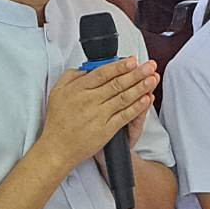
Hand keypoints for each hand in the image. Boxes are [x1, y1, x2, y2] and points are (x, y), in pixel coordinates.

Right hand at [40, 58, 159, 172]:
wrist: (57, 148)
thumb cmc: (57, 121)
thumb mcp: (57, 92)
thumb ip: (71, 77)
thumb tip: (86, 69)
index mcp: (79, 89)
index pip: (103, 73)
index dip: (120, 66)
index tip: (132, 60)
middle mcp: (90, 100)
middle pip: (117, 83)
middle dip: (136, 73)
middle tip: (149, 66)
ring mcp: (99, 115)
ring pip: (124, 98)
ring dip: (140, 87)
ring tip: (152, 79)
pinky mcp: (106, 130)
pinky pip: (124, 116)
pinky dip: (137, 107)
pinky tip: (146, 100)